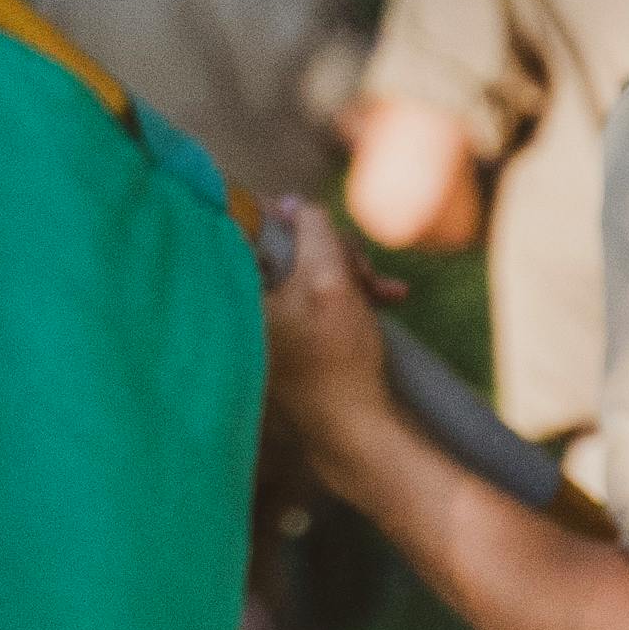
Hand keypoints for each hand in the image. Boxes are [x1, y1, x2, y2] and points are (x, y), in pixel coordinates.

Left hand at [259, 200, 406, 482]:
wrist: (355, 425)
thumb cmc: (337, 358)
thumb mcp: (329, 280)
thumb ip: (312, 231)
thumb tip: (293, 204)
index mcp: (240, 289)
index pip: (243, 223)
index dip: (283, 214)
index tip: (314, 221)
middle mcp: (248, 302)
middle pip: (286, 242)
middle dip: (334, 250)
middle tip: (363, 269)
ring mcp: (271, 318)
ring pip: (310, 265)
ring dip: (352, 270)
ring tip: (383, 290)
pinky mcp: (294, 331)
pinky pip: (320, 291)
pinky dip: (352, 290)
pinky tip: (388, 298)